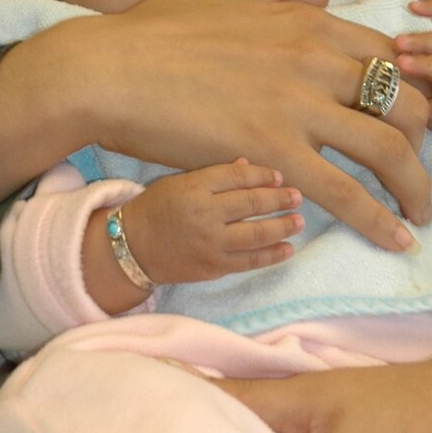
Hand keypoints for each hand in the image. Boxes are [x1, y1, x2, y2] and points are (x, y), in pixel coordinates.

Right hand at [87, 0, 431, 250]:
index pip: (390, 54)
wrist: (109, 70)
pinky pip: (345, 194)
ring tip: (418, 215)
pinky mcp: (273, 154)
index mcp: (306, 21)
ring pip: (389, 151)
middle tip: (415, 168)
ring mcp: (297, 108)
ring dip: (415, 188)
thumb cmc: (153, 29)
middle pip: (406, 101)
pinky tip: (395, 240)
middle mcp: (315, 61)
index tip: (411, 118)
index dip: (412, 90)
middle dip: (424, 140)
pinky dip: (379, 220)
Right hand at [115, 159, 303, 288]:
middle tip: (297, 197)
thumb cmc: (156, 209)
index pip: (238, 177)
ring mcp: (211, 243)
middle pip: (252, 204)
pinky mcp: (214, 267)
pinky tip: (288, 248)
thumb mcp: (179, 183)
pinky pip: (249, 261)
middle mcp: (205, 214)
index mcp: (195, 188)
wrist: (132, 248)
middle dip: (280, 199)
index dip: (263, 176)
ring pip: (257, 234)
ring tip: (299, 221)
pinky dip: (272, 255)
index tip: (279, 176)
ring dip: (283, 227)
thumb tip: (249, 165)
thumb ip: (215, 175)